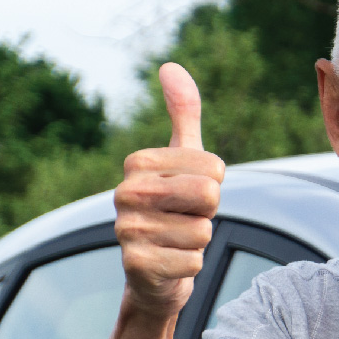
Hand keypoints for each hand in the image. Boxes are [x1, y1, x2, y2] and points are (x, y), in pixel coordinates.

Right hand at [114, 63, 224, 319]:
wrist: (154, 272)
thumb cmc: (175, 208)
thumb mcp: (184, 159)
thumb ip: (184, 115)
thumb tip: (170, 66)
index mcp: (137, 162)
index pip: (214, 167)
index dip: (214, 184)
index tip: (191, 193)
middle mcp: (124, 193)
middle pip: (210, 195)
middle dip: (209, 212)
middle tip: (187, 218)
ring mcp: (126, 230)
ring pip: (203, 231)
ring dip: (198, 240)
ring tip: (176, 240)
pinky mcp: (136, 265)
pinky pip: (194, 261)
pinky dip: (191, 265)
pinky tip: (171, 263)